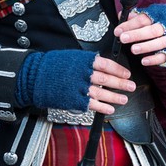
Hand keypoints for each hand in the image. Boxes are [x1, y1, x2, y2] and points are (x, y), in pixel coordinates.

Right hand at [15, 50, 135, 113]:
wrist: (34, 76)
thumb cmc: (53, 65)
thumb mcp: (73, 57)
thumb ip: (89, 62)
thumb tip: (105, 66)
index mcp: (84, 61)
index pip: (107, 65)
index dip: (119, 70)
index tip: (127, 74)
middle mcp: (83, 73)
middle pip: (108, 80)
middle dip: (122, 84)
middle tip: (131, 86)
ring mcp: (79, 88)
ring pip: (102, 93)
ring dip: (115, 97)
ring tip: (124, 99)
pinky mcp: (74, 100)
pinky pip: (92, 105)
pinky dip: (103, 107)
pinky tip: (110, 109)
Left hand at [114, 9, 165, 65]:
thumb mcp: (155, 14)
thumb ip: (138, 16)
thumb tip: (122, 15)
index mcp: (159, 16)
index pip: (143, 19)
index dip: (130, 24)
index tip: (118, 30)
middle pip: (151, 30)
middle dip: (136, 34)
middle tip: (123, 38)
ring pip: (159, 43)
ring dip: (145, 47)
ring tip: (133, 49)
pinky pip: (164, 56)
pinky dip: (154, 59)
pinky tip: (144, 61)